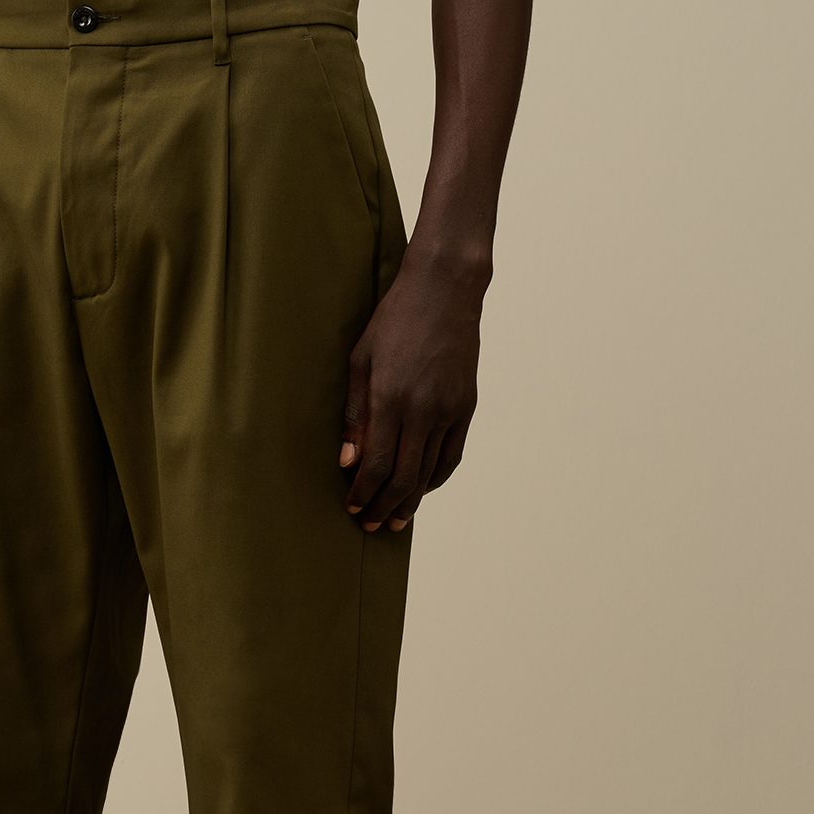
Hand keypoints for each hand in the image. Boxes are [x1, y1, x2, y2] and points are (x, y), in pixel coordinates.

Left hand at [340, 246, 486, 532]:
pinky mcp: (466, 407)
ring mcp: (449, 410)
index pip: (376, 465)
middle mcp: (423, 410)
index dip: (364, 493)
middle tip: (371, 523)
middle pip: (403, 478)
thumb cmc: (394, 320)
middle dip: (384, 506)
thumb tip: (347, 460)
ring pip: (428, 473)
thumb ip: (354, 414)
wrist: (445, 291)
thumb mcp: (360, 360)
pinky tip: (421, 489)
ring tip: (396, 519)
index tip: (353, 506)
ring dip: (410, 501)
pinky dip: (435, 479)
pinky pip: (451, 457)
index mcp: (391, 399)